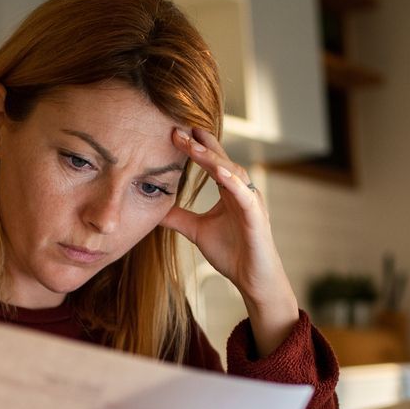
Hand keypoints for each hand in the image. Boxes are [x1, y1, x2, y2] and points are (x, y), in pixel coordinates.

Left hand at [161, 127, 298, 356]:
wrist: (252, 279)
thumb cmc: (231, 253)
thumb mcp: (196, 231)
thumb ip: (177, 217)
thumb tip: (153, 208)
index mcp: (228, 190)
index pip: (212, 161)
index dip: (196, 145)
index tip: (175, 130)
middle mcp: (241, 190)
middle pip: (220, 160)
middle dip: (200, 144)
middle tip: (178, 129)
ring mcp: (250, 201)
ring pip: (232, 171)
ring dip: (212, 158)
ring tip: (193, 145)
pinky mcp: (256, 216)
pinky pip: (244, 194)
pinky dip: (232, 181)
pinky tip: (218, 171)